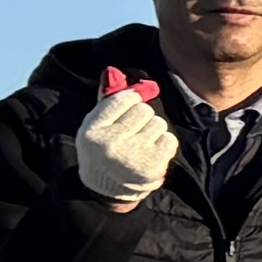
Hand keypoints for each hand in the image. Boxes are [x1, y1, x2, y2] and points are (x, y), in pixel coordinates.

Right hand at [72, 70, 177, 205]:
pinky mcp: (152, 166)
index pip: (121, 99)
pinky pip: (169, 139)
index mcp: (92, 131)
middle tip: (133, 130)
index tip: (130, 105)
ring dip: (153, 130)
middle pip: (143, 110)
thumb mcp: (94, 126)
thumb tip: (113, 71)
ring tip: (141, 143)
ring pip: (158, 123)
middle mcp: (111, 143)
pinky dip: (163, 143)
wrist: (105, 191)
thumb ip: (105, 100)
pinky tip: (151, 152)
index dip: (130, 99)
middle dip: (142, 116)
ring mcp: (133, 156)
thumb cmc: (101, 150)